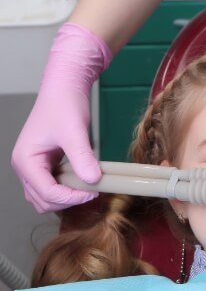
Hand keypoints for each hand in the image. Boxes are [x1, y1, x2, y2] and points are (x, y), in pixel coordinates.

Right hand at [11, 23, 111, 212]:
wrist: (65, 89)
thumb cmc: (65, 105)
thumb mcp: (75, 132)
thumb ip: (82, 157)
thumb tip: (93, 180)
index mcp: (25, 160)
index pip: (46, 193)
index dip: (72, 197)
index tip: (94, 192)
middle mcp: (25, 167)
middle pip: (43, 201)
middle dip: (68, 200)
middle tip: (93, 191)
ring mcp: (34, 168)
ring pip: (46, 199)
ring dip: (67, 199)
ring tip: (88, 187)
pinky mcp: (45, 166)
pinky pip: (53, 189)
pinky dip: (68, 191)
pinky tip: (84, 181)